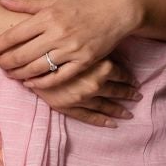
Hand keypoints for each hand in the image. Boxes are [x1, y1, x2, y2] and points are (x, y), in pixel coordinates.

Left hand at [0, 0, 141, 85]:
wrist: (117, 10)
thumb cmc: (85, 3)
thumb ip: (26, 4)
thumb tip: (1, 0)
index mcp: (48, 16)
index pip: (14, 34)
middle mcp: (57, 33)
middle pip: (22, 54)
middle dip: (5, 63)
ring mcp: (71, 49)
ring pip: (37, 68)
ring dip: (19, 74)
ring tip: (11, 75)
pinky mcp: (84, 62)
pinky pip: (58, 77)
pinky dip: (42, 83)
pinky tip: (31, 83)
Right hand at [26, 53, 142, 127]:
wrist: (27, 58)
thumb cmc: (54, 44)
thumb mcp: (78, 41)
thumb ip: (95, 46)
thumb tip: (112, 42)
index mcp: (100, 67)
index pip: (120, 73)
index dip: (128, 78)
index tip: (136, 82)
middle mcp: (95, 84)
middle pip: (116, 91)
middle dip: (128, 94)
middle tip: (138, 97)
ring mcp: (83, 98)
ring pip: (106, 106)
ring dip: (119, 110)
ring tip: (129, 114)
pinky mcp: (69, 108)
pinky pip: (89, 117)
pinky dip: (102, 121)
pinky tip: (113, 125)